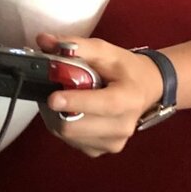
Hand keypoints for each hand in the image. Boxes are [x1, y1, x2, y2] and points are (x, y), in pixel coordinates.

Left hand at [35, 34, 164, 157]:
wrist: (146, 89)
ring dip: (57, 117)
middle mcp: (123, 126)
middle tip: (52, 91)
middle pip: (76, 126)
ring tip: (62, 99)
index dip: (75, 102)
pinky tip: (70, 112)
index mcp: (129, 99)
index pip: (101, 104)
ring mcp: (112, 143)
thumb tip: (44, 40)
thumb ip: (75, 46)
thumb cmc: (125, 69)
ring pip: (68, 135)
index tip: (53, 98)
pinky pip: (71, 141)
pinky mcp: (101, 151)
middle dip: (57, 108)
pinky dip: (64, 125)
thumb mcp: (105, 51)